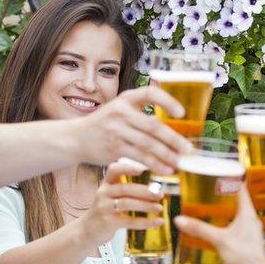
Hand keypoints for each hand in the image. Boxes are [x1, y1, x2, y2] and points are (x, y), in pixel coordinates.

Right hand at [73, 86, 191, 175]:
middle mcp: (121, 112)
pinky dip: (155, 164)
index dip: (168, 101)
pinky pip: (140, 157)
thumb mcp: (119, 110)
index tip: (182, 113)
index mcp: (126, 99)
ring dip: (167, 155)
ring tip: (180, 163)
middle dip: (174, 139)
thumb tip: (172, 121)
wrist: (76, 138)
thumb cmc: (104, 125)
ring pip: (148, 144)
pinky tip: (166, 169)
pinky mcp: (114, 147)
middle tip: (188, 149)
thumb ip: (141, 112)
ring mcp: (116, 130)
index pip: (150, 93)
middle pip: (153, 126)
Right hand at [78, 159, 165, 244]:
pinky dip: (146, 222)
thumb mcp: (111, 195)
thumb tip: (155, 186)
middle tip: (160, 194)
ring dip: (146, 206)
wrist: (87, 230)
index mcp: (106, 183)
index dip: (128, 168)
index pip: (114, 170)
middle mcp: (103, 193)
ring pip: (127, 204)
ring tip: (159, 208)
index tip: (143, 169)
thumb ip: (128, 189)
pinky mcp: (108, 222)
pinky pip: (129, 221)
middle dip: (145, 191)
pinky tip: (158, 221)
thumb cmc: (106, 210)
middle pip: (125, 188)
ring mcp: (104, 208)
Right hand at [174, 188, 264, 263]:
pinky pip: (236, 223)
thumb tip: (179, 219)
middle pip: (238, 200)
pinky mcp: (247, 239)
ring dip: (225, 207)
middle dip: (224, 194)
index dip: (230, 179)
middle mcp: (251, 218)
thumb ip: (200, 229)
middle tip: (208, 188)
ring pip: (237, 212)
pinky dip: (226, 219)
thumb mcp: (219, 240)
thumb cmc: (242, 256)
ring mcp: (250, 229)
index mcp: (248, 213)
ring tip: (209, 204)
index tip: (218, 173)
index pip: (240, 189)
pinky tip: (216, 224)